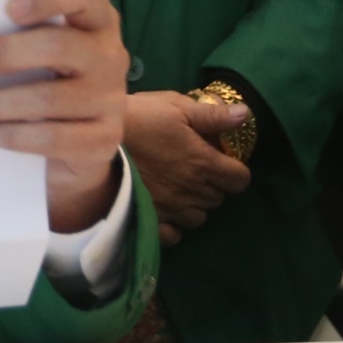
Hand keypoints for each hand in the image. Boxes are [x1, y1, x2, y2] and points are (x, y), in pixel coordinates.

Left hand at [0, 0, 127, 233]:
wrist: (84, 133)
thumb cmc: (47, 72)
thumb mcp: (40, 44)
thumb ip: (15, 28)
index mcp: (95, 18)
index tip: (8, 8)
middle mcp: (109, 54)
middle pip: (57, 46)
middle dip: (3, 54)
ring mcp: (111, 99)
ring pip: (48, 98)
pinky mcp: (103, 139)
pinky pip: (53, 138)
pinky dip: (13, 136)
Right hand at [123, 91, 252, 244]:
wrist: (96, 140)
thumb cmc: (139, 118)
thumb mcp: (176, 106)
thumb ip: (213, 115)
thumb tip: (245, 115)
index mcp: (204, 163)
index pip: (240, 180)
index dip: (235, 170)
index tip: (221, 160)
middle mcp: (192, 191)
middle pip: (219, 198)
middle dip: (214, 185)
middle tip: (196, 169)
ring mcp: (172, 209)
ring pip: (199, 217)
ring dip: (195, 204)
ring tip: (180, 188)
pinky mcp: (151, 219)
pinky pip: (174, 235)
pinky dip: (175, 226)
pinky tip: (167, 210)